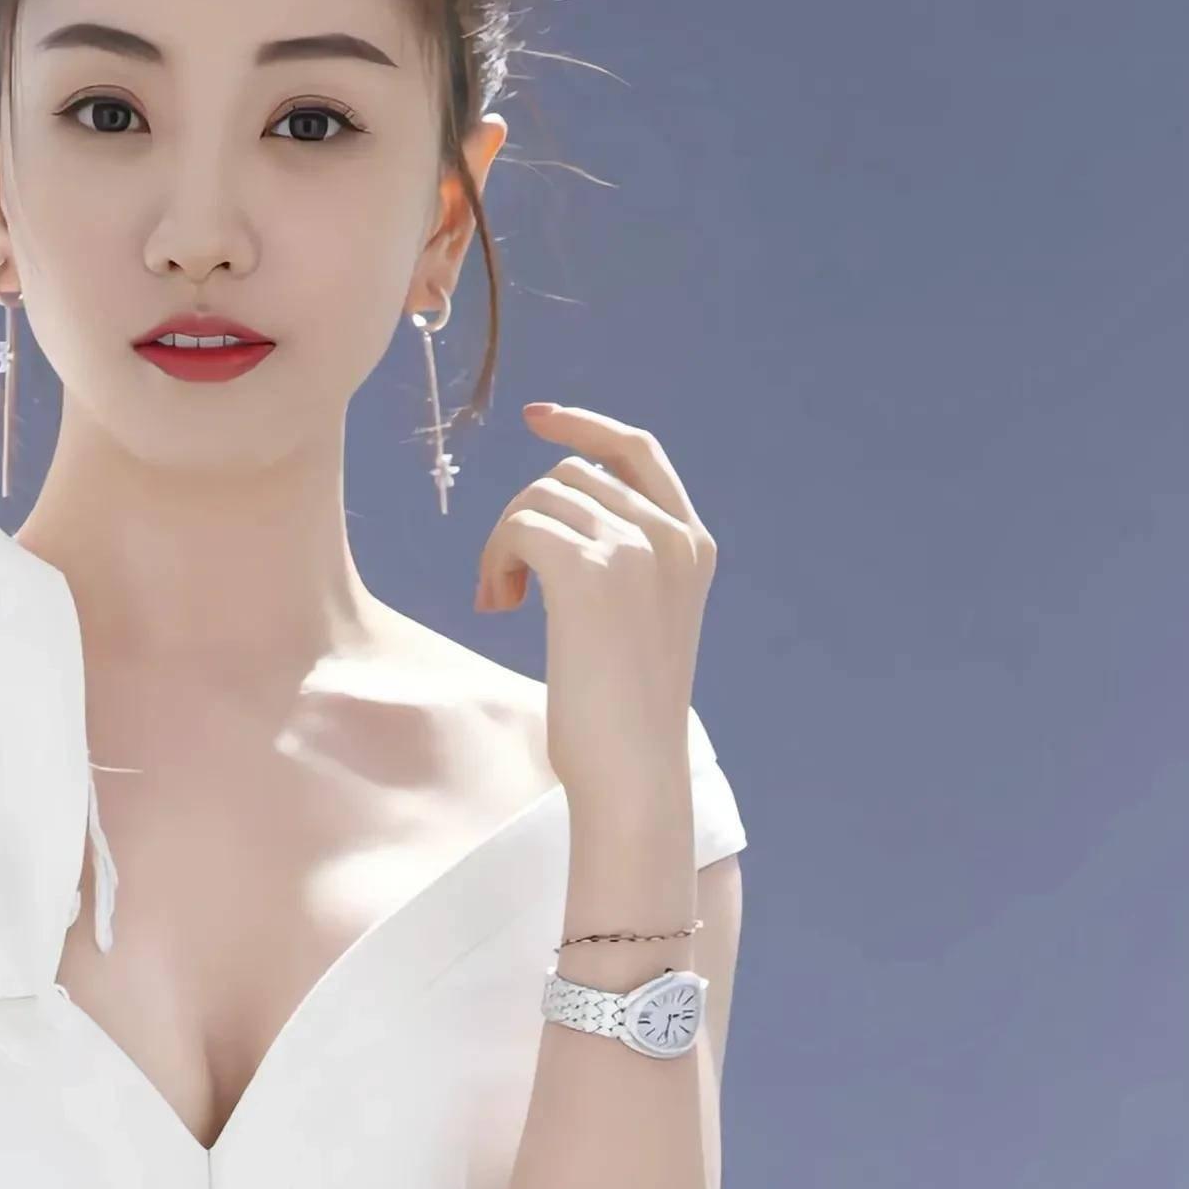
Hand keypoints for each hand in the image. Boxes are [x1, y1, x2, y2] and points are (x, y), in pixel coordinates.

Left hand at [475, 400, 719, 804]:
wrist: (633, 771)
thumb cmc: (624, 714)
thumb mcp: (641, 621)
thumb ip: (624, 560)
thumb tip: (553, 503)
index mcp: (694, 545)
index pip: (637, 450)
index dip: (583, 426)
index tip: (535, 417)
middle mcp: (672, 537)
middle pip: (571, 476)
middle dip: (524, 517)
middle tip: (506, 583)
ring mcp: (636, 549)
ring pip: (538, 499)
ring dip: (503, 544)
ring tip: (500, 601)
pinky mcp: (590, 571)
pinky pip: (519, 526)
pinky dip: (495, 559)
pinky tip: (498, 604)